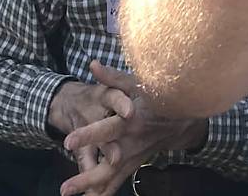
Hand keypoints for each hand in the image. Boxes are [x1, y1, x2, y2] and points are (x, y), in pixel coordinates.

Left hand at [59, 61, 207, 195]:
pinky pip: (118, 182)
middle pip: (107, 165)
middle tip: (65, 188)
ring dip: (91, 190)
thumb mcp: (137, 83)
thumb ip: (113, 77)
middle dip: (86, 178)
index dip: (88, 136)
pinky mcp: (135, 164)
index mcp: (131, 122)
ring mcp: (134, 157)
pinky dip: (103, 193)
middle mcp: (132, 143)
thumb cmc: (157, 97)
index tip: (68, 141)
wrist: (183, 119)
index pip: (106, 129)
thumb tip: (92, 64)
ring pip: (112, 178)